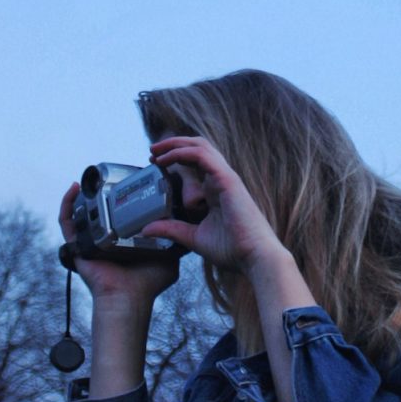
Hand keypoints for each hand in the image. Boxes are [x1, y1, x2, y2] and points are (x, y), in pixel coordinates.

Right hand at [58, 182, 177, 302]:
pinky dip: (67, 204)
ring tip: (90, 179)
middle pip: (99, 210)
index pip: (118, 214)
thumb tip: (186, 227)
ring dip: (82, 194)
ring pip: (81, 212)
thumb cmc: (147, 284)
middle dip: (101, 192)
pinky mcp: (77, 245)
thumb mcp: (168, 258)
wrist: (129, 298)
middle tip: (109, 176)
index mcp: (122, 240)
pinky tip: (74, 187)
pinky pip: (67, 222)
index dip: (121, 197)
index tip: (129, 181)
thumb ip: (176, 243)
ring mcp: (89, 241)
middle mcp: (104, 239)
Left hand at [141, 136, 287, 272]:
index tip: (156, 164)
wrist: (255, 258)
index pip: (196, 163)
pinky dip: (182, 152)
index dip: (175, 157)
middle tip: (152, 152)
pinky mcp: (227, 180)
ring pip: (200, 146)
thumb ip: (172, 230)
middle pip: (198, 148)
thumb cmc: (232, 250)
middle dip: (173, 145)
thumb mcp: (193, 237)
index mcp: (216, 191)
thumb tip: (146, 229)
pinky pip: (202, 156)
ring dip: (175, 144)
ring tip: (155, 150)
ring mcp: (225, 178)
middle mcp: (221, 180)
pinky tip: (166, 159)